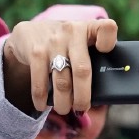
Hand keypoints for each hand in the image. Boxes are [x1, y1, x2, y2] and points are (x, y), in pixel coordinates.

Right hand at [2, 18, 117, 116]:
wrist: (30, 32)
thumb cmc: (67, 45)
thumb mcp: (81, 43)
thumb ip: (94, 59)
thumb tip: (103, 100)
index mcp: (91, 29)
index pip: (107, 29)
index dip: (108, 42)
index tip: (106, 52)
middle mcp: (73, 32)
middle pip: (82, 70)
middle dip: (83, 96)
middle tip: (81, 108)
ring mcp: (53, 41)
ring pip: (61, 80)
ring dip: (63, 101)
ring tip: (64, 109)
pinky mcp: (35, 51)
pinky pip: (39, 80)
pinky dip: (41, 97)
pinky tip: (42, 105)